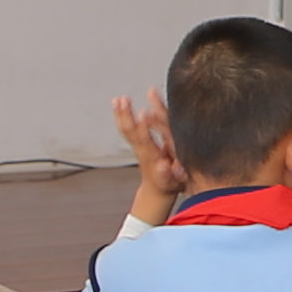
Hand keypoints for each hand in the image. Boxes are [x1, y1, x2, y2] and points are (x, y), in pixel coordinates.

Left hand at [112, 91, 183, 220]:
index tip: (144, 112)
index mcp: (152, 156)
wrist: (156, 192)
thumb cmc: (169, 184)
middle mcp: (142, 150)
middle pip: (131, 132)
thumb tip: (164, 166)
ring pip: (126, 129)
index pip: (146, 140)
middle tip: (124, 100)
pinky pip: (126, 129)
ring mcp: (138, 148)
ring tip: (118, 99)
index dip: (144, 127)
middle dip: (127, 115)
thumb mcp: (173, 182)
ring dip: (121, 114)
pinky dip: (122, 116)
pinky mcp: (137, 145)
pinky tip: (120, 104)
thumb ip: (170, 174)